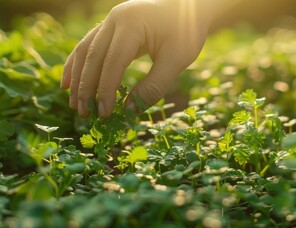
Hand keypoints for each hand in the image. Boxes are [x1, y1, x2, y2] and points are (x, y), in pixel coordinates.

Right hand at [61, 0, 210, 117]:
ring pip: (85, 51)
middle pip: (93, 56)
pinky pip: (89, 46)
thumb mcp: (177, 60)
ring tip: (74, 104)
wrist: (192, 8)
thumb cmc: (187, 32)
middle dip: (86, 87)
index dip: (106, 90)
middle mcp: (115, 19)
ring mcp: (111, 20)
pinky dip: (78, 65)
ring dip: (78, 78)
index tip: (104, 114)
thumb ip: (154, 86)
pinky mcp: (111, 27)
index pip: (112, 62)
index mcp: (132, 23)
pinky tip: (69, 83)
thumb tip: (129, 112)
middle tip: (83, 113)